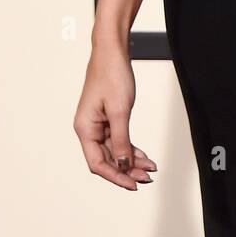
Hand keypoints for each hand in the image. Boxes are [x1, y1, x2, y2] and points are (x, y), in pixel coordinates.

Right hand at [74, 44, 157, 188]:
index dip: (115, 176)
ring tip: (150, 169)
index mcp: (85, 129)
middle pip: (107, 159)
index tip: (133, 184)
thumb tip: (124, 165)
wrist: (113, 52)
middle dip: (127, 170)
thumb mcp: (120, 110)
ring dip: (131, 161)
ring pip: (115, 151)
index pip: (98, 163)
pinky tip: (143, 156)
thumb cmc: (112, 75)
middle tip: (148, 178)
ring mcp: (98, 124)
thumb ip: (122, 140)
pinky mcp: (107, 118)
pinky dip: (131, 148)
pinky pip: (118, 139)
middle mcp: (89, 129)